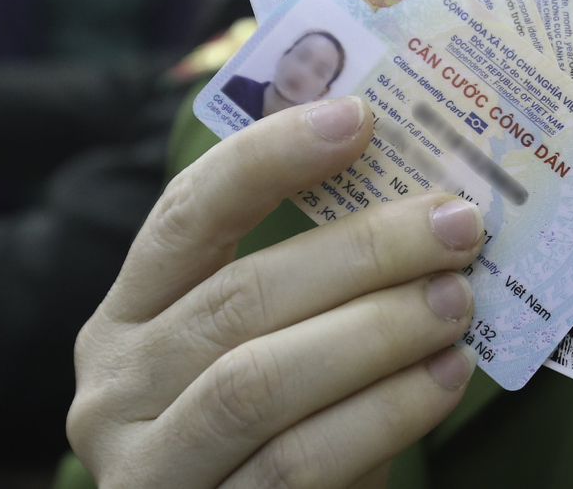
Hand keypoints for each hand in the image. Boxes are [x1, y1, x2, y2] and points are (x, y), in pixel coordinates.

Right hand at [67, 97, 484, 487]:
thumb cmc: (282, 425)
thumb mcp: (280, 343)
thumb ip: (322, 283)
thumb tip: (426, 199)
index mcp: (127, 316)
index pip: (185, 215)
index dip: (267, 157)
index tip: (360, 117)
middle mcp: (116, 388)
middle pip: (240, 298)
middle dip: (361, 252)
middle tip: (455, 226)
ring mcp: (149, 468)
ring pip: (260, 381)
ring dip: (377, 331)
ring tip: (457, 300)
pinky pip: (297, 463)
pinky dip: (383, 414)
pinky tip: (444, 378)